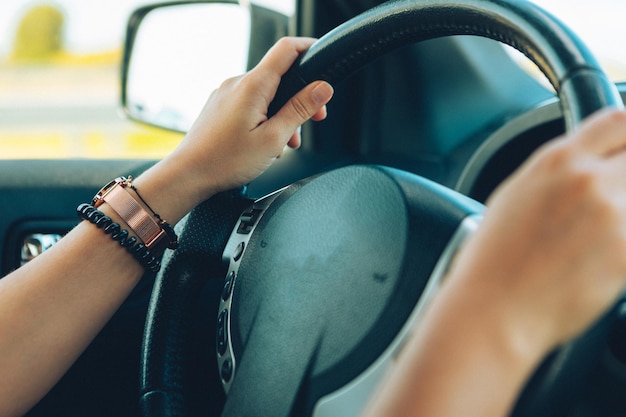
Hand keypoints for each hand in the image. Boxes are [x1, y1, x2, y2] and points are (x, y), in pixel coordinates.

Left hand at [135, 37, 333, 222]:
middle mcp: (237, 83)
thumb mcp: (273, 138)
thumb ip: (300, 110)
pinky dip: (265, 118)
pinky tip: (265, 143)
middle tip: (313, 120)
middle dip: (300, 97)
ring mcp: (226, 94)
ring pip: (266, 94)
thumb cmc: (225, 161)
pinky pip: (250, 104)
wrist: (188, 175)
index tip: (323, 57)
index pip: (287, 49)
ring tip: (284, 143)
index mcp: (253, 86)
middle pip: (279, 76)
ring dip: (282, 114)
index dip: (309, 48)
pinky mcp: (220, 107)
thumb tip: (323, 88)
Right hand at [448, 109, 625, 355]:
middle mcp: (588, 181)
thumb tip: (586, 168)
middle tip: (613, 200)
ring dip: (623, 213)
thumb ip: (556, 175)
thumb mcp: (514, 197)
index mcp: (556, 160)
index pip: (618, 120)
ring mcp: (614, 216)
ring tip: (598, 237)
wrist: (493, 309)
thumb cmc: (492, 261)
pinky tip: (598, 260)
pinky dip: (622, 245)